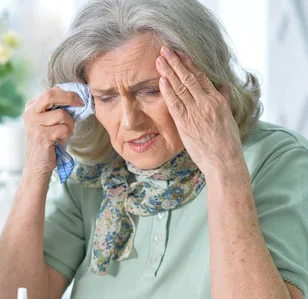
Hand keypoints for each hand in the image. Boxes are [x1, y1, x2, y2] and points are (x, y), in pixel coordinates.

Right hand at [22, 87, 82, 182]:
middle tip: (81, 103)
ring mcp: (34, 124)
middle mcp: (30, 113)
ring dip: (69, 125)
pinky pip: (64, 129)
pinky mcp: (42, 136)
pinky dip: (67, 136)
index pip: (51, 91)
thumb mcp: (48, 122)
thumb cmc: (47, 143)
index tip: (79, 100)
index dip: (68, 93)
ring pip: (62, 115)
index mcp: (31, 107)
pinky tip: (59, 142)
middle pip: (51, 95)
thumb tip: (77, 96)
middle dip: (70, 97)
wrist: (37, 166)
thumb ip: (56, 108)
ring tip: (63, 134)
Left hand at [156, 46, 245, 178]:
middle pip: (188, 78)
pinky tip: (161, 81)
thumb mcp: (228, 116)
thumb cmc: (226, 141)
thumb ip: (222, 99)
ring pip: (180, 88)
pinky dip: (168, 91)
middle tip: (164, 50)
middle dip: (175, 62)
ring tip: (159, 60)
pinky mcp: (186, 124)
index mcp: (218, 100)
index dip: (188, 63)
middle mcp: (207, 103)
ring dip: (168, 72)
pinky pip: (175, 104)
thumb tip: (221, 85)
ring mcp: (196, 113)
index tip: (179, 53)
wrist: (224, 161)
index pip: (201, 76)